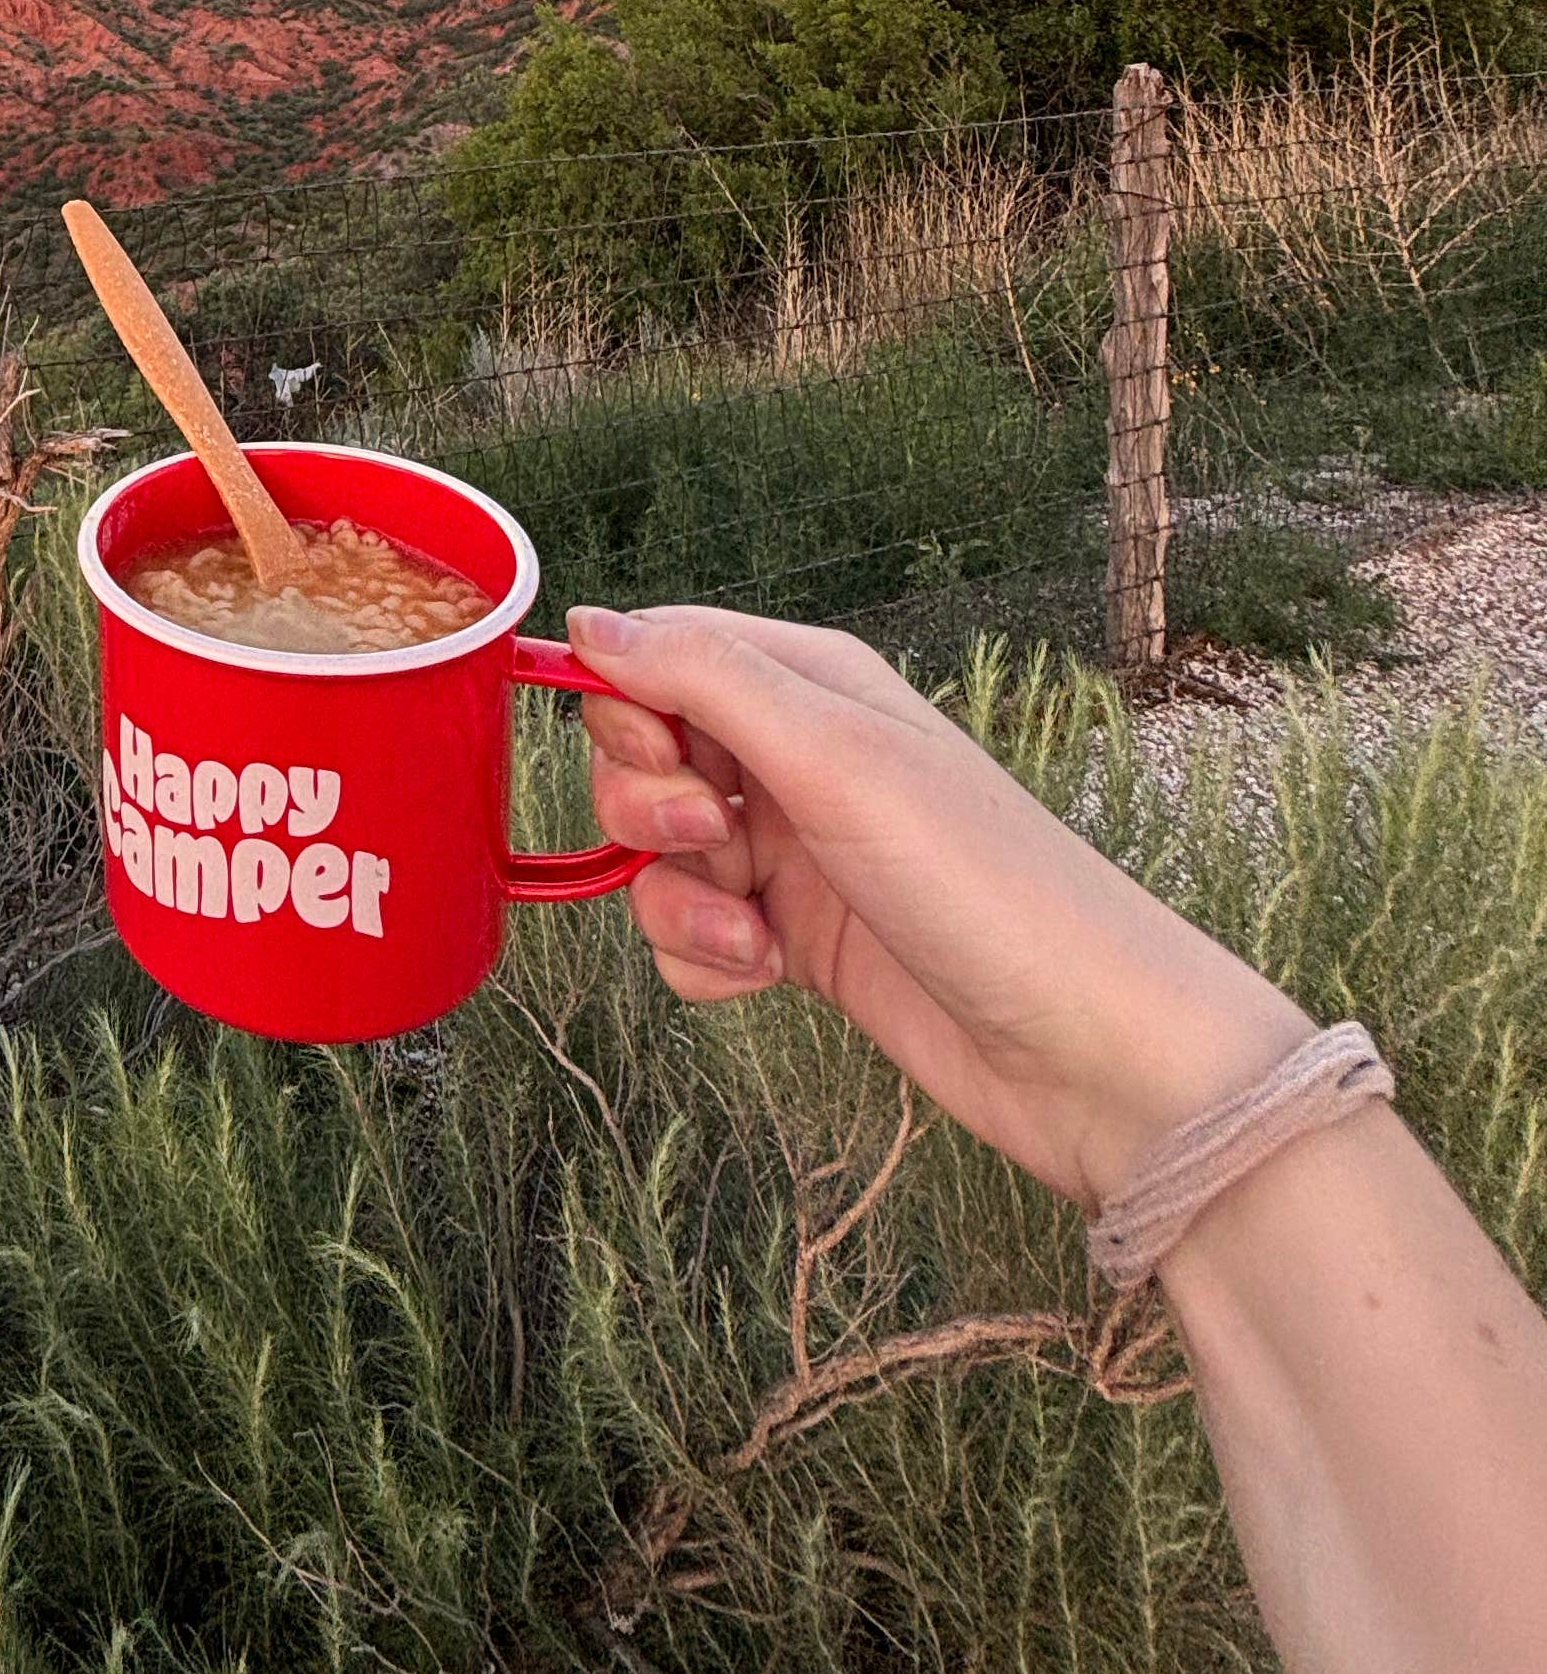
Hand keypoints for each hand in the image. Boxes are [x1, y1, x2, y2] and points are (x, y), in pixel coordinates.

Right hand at [570, 602, 1310, 1209]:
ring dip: (677, 899)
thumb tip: (586, 621)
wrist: (1087, 1053)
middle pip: (642, 755)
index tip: (661, 756)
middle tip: (718, 840)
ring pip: (657, 855)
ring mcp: (793, 853)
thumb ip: (704, 677)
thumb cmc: (986, 884)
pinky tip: (767, 977)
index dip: (626, 704)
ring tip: (755, 937)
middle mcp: (796, 758)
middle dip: (648, 808)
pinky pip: (689, 935)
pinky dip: (705, 959)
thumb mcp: (838, 756)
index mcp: (811, 685)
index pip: (658, 652)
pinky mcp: (794, 941)